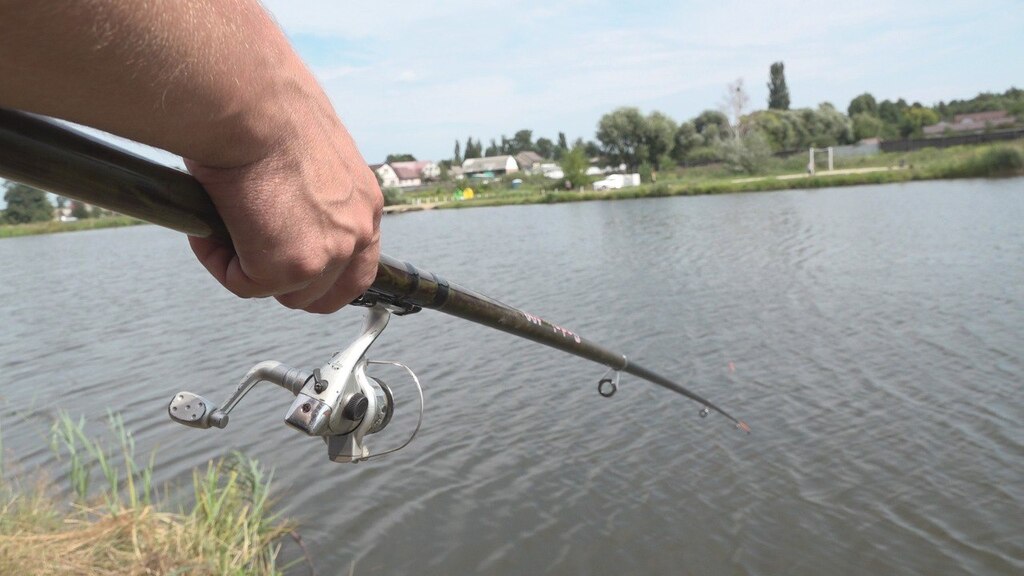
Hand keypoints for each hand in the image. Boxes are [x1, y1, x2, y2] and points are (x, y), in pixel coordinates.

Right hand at [185, 100, 382, 313]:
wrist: (251, 105)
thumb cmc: (266, 112)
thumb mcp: (306, 159)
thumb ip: (307, 196)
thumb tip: (277, 217)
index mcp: (363, 202)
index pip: (358, 266)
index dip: (322, 277)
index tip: (290, 269)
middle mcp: (358, 230)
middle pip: (325, 294)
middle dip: (282, 282)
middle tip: (245, 252)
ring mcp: (329, 252)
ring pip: (283, 292)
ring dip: (247, 267)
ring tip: (222, 225)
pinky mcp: (290, 266)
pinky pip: (243, 282)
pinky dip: (217, 258)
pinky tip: (209, 222)